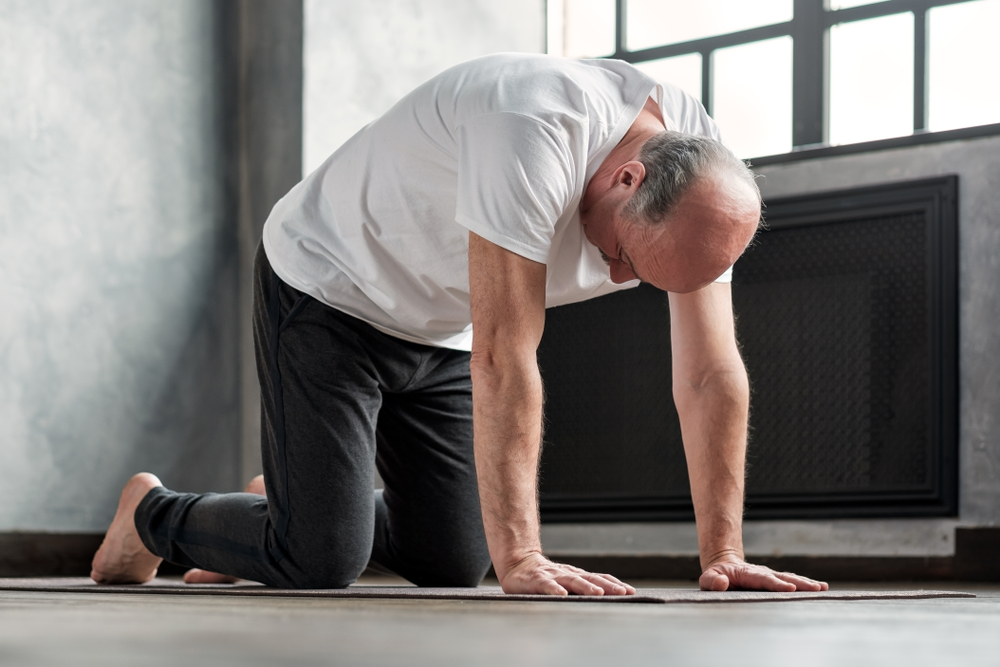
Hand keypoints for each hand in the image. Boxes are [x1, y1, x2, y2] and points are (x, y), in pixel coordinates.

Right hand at [499, 552, 635, 595]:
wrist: (518, 564)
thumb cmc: (545, 578)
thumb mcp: (566, 582)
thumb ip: (582, 589)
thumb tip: (607, 598)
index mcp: (577, 575)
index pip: (599, 578)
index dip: (614, 584)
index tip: (631, 591)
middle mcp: (568, 574)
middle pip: (591, 579)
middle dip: (607, 586)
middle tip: (622, 592)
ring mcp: (553, 576)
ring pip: (572, 581)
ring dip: (586, 587)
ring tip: (597, 593)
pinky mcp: (537, 580)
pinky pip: (546, 585)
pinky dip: (554, 590)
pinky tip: (561, 595)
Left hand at [699, 556, 828, 591]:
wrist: (723, 566)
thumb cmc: (715, 576)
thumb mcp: (708, 579)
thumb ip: (712, 581)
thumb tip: (722, 582)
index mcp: (748, 575)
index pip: (764, 580)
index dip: (776, 584)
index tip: (790, 588)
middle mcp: (763, 573)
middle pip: (783, 577)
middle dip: (800, 583)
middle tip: (816, 589)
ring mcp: (771, 576)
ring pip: (790, 578)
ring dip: (806, 584)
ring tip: (822, 588)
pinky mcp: (775, 581)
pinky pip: (792, 582)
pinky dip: (805, 585)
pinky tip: (821, 589)